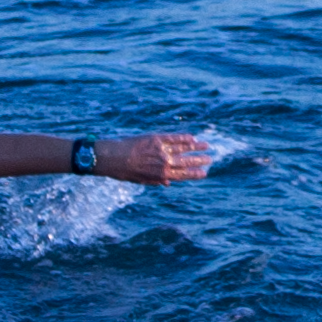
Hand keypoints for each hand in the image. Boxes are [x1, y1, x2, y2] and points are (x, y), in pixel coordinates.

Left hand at [94, 131, 215, 184]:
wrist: (112, 158)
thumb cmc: (125, 172)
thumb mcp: (141, 181)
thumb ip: (156, 181)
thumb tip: (168, 183)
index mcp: (161, 176)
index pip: (184, 175)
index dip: (196, 174)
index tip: (205, 173)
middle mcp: (165, 163)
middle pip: (187, 162)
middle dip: (200, 161)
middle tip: (210, 159)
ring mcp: (161, 150)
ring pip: (184, 148)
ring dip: (197, 147)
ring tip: (206, 146)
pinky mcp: (156, 139)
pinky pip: (174, 138)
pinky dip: (184, 138)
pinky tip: (192, 137)